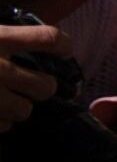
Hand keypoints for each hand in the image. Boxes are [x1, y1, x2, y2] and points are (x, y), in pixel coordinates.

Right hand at [0, 24, 64, 138]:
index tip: (65, 51)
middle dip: (42, 87)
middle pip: (45, 85)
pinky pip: (4, 125)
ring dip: (18, 106)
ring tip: (4, 100)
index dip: (63, 45)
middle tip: (33, 85)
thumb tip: (23, 39)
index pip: (48, 38)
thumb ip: (3, 35)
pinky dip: (0, 121)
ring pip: (25, 110)